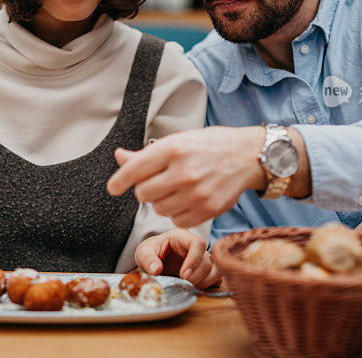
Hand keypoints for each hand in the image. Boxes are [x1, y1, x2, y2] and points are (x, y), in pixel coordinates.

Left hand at [107, 126, 265, 227]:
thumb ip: (147, 154)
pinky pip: (176, 220)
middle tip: (157, 182)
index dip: (119, 180)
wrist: (248, 156)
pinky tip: (187, 199)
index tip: (113, 188)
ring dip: (161, 201)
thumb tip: (119, 157)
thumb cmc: (209, 146)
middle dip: (145, 189)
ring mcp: (196, 193)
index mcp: (174, 149)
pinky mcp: (207, 210)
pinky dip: (177, 213)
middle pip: (143, 194)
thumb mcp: (178, 141)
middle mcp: (184, 172)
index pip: (135, 169)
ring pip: (158, 209)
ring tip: (176, 188)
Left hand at [135, 229, 221, 289]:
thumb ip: (147, 259)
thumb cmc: (151, 252)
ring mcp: (202, 259)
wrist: (153, 260)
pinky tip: (194, 289)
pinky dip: (207, 285)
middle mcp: (195, 248)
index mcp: (183, 237)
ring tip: (188, 288)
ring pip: (214, 270)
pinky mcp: (204, 271)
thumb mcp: (143, 252)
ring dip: (203, 282)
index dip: (194, 260)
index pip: (197, 244)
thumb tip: (156, 269)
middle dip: (197, 275)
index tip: (183, 275)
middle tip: (183, 285)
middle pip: (206, 260)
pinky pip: (215, 278)